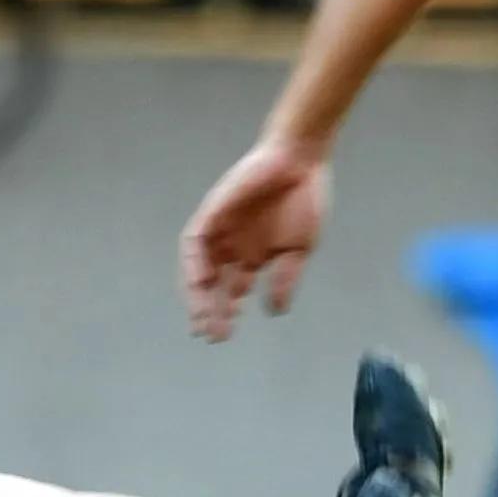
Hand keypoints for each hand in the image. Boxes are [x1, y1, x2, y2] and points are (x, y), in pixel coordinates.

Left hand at [180, 139, 330, 340]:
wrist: (301, 161)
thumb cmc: (304, 200)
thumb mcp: (298, 250)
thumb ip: (285, 280)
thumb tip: (274, 311)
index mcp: (252, 256)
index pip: (232, 291)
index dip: (226, 313)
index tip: (224, 335)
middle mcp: (232, 246)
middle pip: (214, 284)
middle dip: (211, 309)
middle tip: (210, 334)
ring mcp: (221, 229)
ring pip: (199, 266)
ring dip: (197, 292)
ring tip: (202, 315)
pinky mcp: (213, 211)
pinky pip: (195, 240)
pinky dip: (193, 261)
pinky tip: (199, 281)